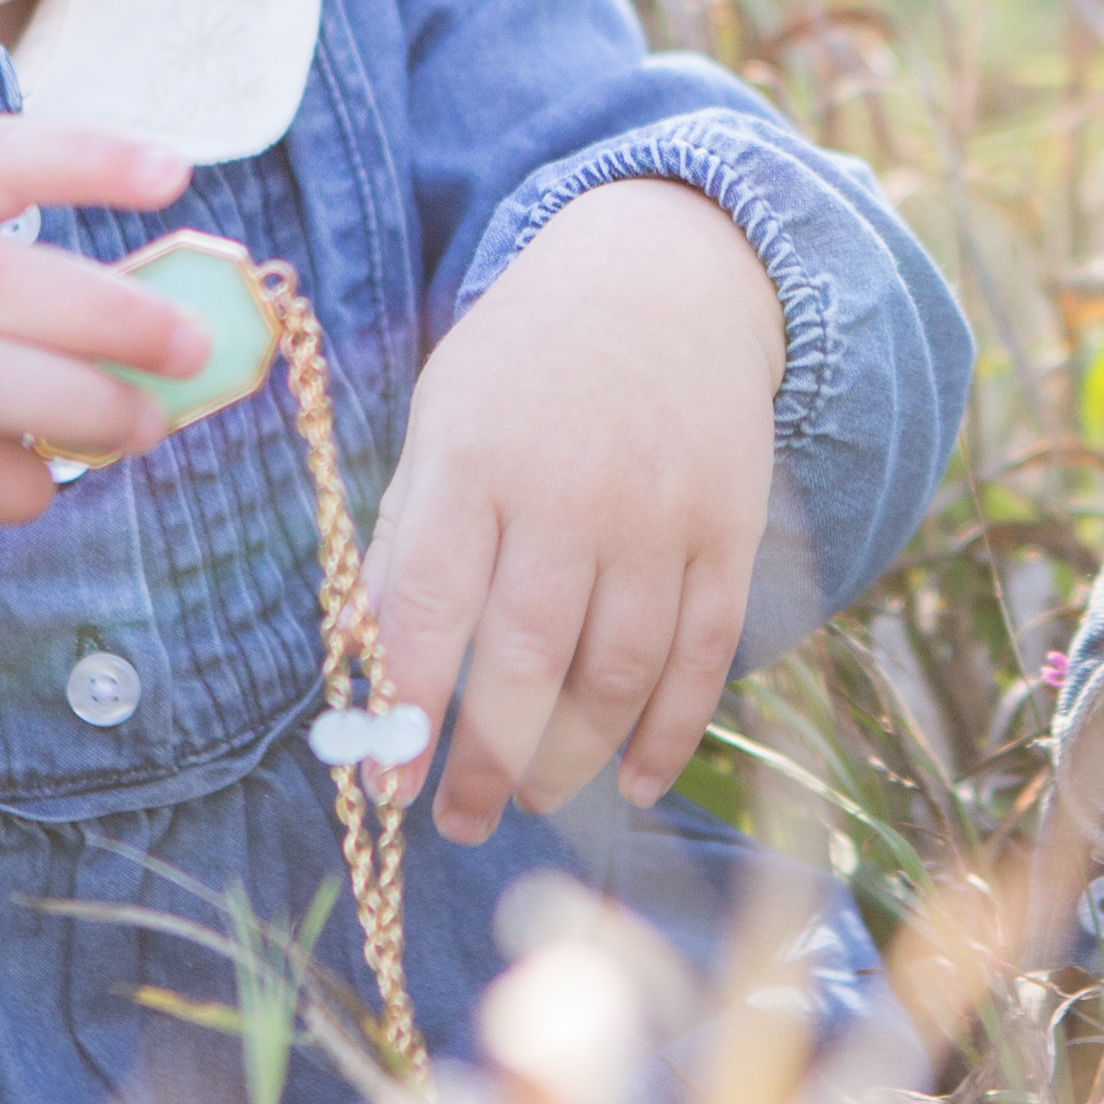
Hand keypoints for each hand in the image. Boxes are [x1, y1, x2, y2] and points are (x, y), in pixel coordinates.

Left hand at [364, 180, 784, 844]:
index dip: (407, 710)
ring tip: (535, 800)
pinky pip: (704, 654)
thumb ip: (408, 539)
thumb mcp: (441, 423)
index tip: (384, 790)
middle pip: (526, 659)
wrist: (667, 280)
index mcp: (474, 458)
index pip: (429, 606)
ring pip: (618, 672)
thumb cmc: (526, 369)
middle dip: (488, 762)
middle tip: (461, 823)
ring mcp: (659, 513)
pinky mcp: (729, 531)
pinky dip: (671, 731)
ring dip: (573, 759)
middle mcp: (570, 490)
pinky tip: (636, 780)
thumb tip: (374, 675)